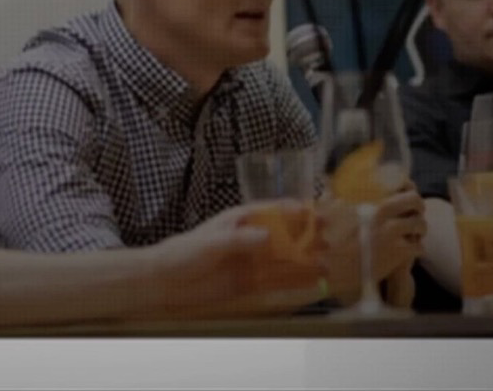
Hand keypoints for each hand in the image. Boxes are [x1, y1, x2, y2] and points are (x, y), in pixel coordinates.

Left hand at [150, 200, 326, 317]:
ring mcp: (251, 261)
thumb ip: (239, 240)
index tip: (314, 212)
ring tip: (327, 265)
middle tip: (327, 241)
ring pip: (284, 259)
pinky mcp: (249, 282)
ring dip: (305, 261)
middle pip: (283, 235)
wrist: (165, 281)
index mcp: (239, 220)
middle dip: (306, 236)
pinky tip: (311, 282)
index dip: (294, 210)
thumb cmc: (184, 252)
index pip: (271, 210)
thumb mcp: (211, 243)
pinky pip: (275, 280)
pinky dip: (293, 281)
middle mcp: (249, 239)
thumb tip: (267, 237)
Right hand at [319, 184, 425, 304]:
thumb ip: (330, 196)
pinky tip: (408, 252)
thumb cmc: (321, 241)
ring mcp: (391, 232)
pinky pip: (419, 247)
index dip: (404, 186)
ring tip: (413, 235)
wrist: (326, 269)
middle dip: (417, 207)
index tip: (403, 191)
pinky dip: (416, 249)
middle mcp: (380, 211)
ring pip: (420, 224)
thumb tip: (328, 185)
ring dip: (418, 229)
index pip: (396, 183)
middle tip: (414, 213)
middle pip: (414, 200)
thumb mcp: (321, 210)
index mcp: (365, 198)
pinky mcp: (398, 253)